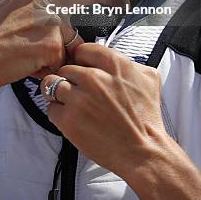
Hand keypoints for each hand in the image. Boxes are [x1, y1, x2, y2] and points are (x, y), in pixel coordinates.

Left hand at [42, 44, 200, 198]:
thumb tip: (116, 59)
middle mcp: (94, 78)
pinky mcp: (68, 119)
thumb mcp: (149, 79)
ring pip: (52, 84)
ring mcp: (79, 98)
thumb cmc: (146, 118)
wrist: (143, 150)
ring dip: (58, 92)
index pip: (82, 49)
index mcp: (113, 64)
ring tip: (68, 102)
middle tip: (77, 89)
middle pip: (66, 67)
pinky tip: (71, 118)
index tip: (82, 68)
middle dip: (70, 78)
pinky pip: (51, 107)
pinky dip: (58, 112)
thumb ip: (130, 63)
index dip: (82, 60)